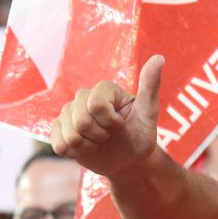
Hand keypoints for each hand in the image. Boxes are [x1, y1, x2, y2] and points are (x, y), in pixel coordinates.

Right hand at [48, 54, 163, 179]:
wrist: (128, 160)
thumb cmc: (140, 134)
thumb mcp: (149, 112)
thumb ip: (151, 85)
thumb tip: (159, 57)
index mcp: (104, 88)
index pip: (96, 105)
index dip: (110, 121)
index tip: (120, 123)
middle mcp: (83, 96)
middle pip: (81, 121)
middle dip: (100, 135)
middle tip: (110, 134)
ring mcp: (68, 113)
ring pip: (70, 135)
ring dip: (89, 145)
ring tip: (99, 141)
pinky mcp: (58, 129)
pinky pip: (58, 145)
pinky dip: (76, 153)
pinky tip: (86, 148)